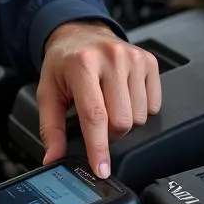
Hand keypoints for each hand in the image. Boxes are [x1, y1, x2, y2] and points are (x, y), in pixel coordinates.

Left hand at [37, 21, 160, 176]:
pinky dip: (140, 110)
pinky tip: (123, 96)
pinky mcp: (150, 61)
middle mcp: (110, 58)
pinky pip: (154, 105)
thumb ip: (50, 128)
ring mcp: (133, 58)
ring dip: (125, 122)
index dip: (99, 148)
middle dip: (109, 134)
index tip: (102, 169)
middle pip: (122, 121)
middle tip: (96, 121)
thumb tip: (53, 158)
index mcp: (82, 64)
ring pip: (140, 117)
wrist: (81, 34)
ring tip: (108, 104)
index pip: (95, 116)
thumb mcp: (48, 92)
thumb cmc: (64, 63)